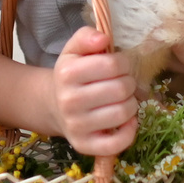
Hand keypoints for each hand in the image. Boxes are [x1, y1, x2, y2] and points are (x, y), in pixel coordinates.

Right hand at [52, 25, 136, 155]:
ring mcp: (76, 126)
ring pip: (123, 113)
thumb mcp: (74, 50)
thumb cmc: (71, 76)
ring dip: (131, 104)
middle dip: (129, 83)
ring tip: (122, 100)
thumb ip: (86, 36)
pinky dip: (129, 131)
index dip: (124, 63)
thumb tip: (103, 38)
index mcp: (67, 73)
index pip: (113, 65)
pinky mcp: (84, 146)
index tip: (120, 66)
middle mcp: (69, 101)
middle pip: (121, 89)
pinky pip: (117, 143)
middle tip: (123, 83)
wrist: (53, 105)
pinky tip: (125, 121)